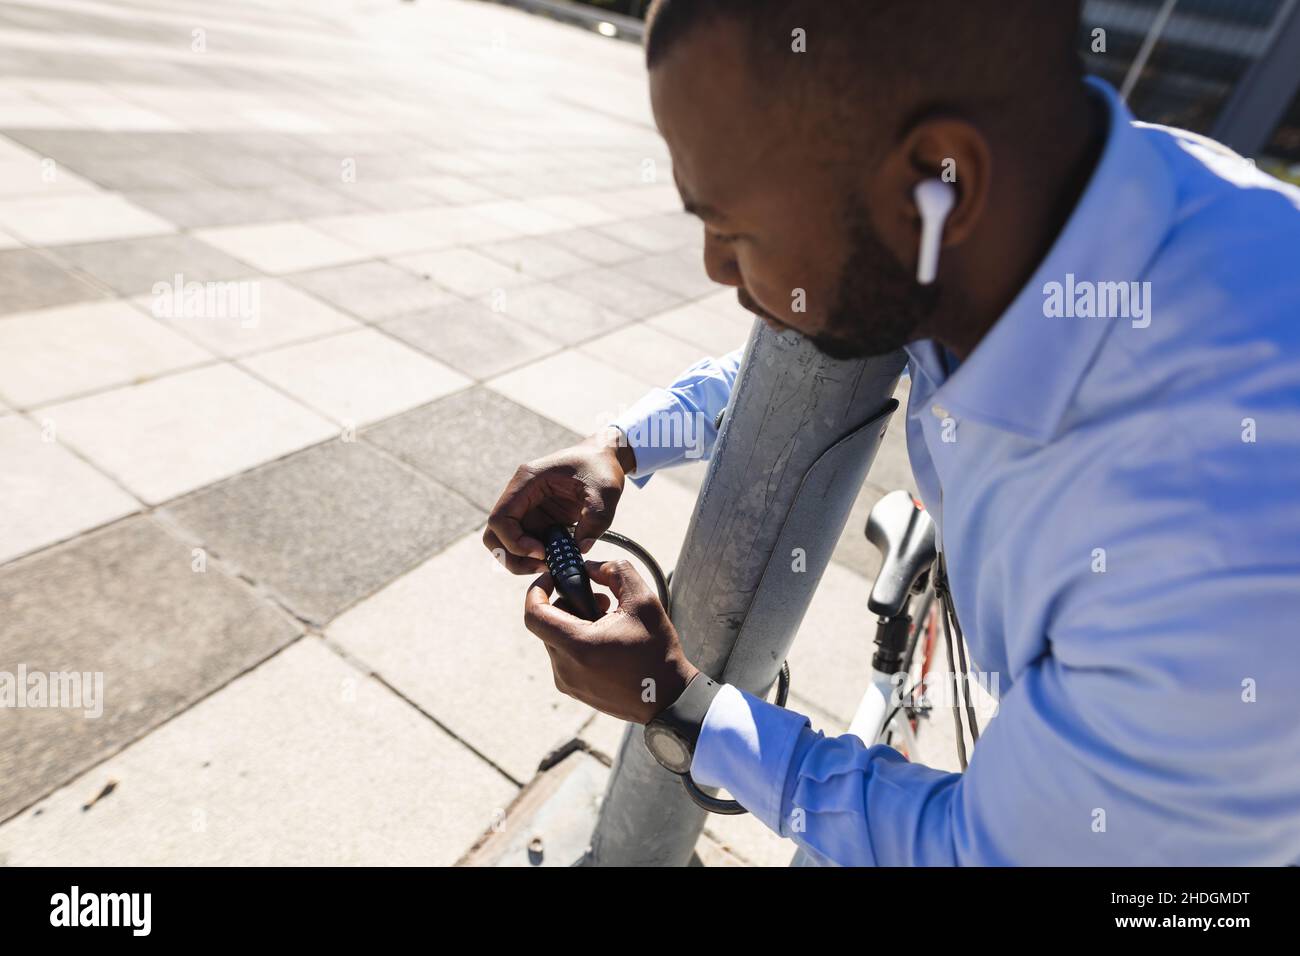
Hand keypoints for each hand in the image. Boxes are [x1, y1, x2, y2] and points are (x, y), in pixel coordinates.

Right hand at [483, 429, 636, 573]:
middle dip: (512, 556)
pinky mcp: (537, 520)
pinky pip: (524, 544)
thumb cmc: (601, 468)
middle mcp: (520, 495)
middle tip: (542, 564)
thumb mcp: (605, 491)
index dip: (514, 542)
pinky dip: (534, 558)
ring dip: (520, 560)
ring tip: (550, 565)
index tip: (542, 552)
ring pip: (504, 543)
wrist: (605, 458)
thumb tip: (580, 549)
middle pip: (494, 534)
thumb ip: (596, 520)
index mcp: (528, 481)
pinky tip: (557, 559)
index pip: (500, 518)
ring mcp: (527, 508)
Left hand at [524, 559, 698, 723]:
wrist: (668, 698)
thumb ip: (615, 572)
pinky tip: (607, 642)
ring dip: (575, 623)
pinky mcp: (574, 690)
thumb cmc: (657, 651)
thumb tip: (590, 567)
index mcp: (578, 646)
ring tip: (609, 622)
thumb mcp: (643, 600)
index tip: (553, 577)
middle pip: (548, 623)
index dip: (537, 589)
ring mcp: (567, 682)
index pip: (533, 614)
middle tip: (602, 601)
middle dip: (570, 604)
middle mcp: (565, 668)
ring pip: (556, 639)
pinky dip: (578, 642)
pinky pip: (564, 657)